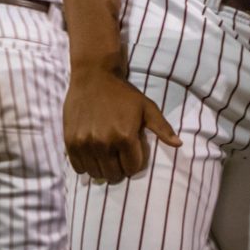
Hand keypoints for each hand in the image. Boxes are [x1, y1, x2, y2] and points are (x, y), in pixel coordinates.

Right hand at [63, 63, 178, 183]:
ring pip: (96, 173)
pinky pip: (78, 167)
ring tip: (105, 156)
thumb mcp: (147, 107)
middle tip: (118, 156)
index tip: (131, 153)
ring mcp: (85, 143)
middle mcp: (104, 142)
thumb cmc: (123, 93)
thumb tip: (179, 144)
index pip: (132, 169)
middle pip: (113, 175)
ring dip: (102, 168)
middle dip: (118, 168)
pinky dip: (85, 165)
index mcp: (125, 136)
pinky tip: (91, 154)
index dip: (134, 162)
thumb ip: (163, 128)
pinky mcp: (70, 141)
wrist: (93, 75)